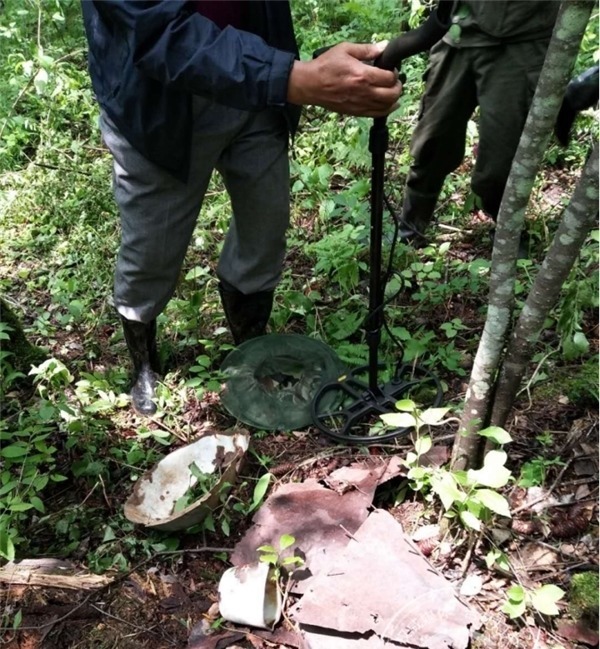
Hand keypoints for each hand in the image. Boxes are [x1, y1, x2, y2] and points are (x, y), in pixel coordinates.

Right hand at [287, 42, 401, 116]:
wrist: (310, 85)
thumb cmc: (326, 65)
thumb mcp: (345, 49)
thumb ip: (367, 49)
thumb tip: (384, 47)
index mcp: (362, 75)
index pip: (389, 77)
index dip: (395, 73)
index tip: (391, 69)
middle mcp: (363, 92)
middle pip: (392, 94)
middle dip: (398, 87)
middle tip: (395, 81)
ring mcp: (360, 104)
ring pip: (387, 106)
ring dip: (394, 99)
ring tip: (393, 92)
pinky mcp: (355, 112)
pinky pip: (376, 114)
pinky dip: (386, 110)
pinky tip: (389, 105)